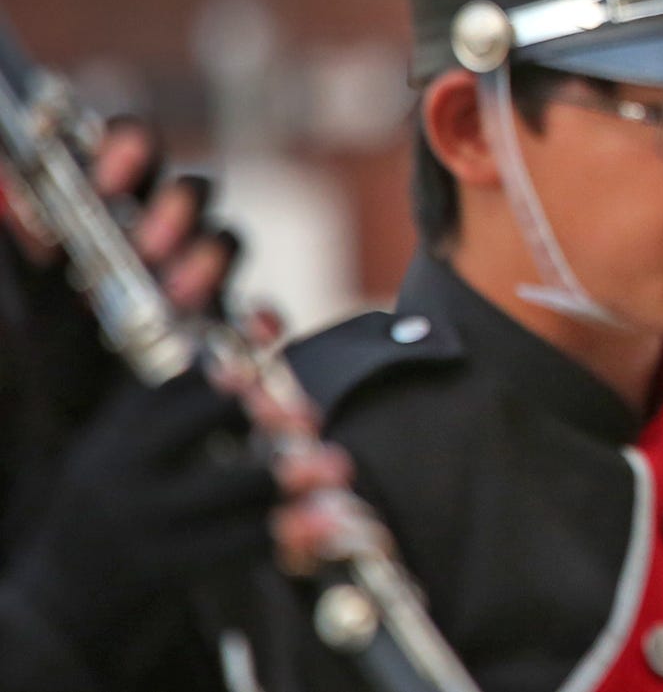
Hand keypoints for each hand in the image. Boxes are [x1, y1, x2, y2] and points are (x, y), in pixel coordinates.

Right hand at [0, 366, 349, 661]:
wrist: (53, 618)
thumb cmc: (107, 526)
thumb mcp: (120, 462)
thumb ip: (171, 411)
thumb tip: (234, 333)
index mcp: (115, 433)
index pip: (173, 368)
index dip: (229, 340)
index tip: (273, 319)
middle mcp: (119, 465)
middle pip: (202, 411)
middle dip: (263, 406)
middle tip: (308, 416)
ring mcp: (136, 518)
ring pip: (230, 480)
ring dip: (291, 471)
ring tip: (334, 467)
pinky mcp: (156, 569)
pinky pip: (236, 543)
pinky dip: (288, 532)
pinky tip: (322, 525)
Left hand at [8, 119, 242, 317]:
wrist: (42, 419)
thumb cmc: (27, 339)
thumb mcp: (8, 283)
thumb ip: (15, 225)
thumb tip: (4, 188)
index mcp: (107, 205)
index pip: (134, 150)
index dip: (131, 148)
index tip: (107, 176)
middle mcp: (156, 236)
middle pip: (191, 192)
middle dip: (177, 208)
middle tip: (148, 245)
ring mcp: (191, 283)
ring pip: (224, 244)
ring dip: (209, 259)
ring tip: (180, 294)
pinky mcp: (217, 334)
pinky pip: (256, 318)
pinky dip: (261, 320)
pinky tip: (252, 332)